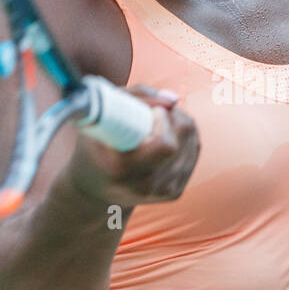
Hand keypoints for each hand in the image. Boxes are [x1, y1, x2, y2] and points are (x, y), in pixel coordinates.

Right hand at [65, 84, 199, 206]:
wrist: (94, 189)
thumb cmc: (94, 143)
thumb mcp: (100, 114)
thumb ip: (136, 97)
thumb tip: (174, 99)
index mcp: (122, 170)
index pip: (166, 144)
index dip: (164, 120)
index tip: (152, 111)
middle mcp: (145, 186)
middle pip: (183, 138)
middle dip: (175, 115)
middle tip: (156, 111)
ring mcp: (162, 192)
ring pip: (192, 142)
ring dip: (180, 123)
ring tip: (157, 122)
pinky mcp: (175, 192)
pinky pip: (193, 151)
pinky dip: (184, 136)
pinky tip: (166, 134)